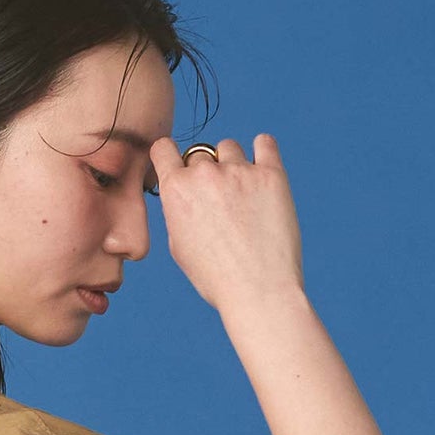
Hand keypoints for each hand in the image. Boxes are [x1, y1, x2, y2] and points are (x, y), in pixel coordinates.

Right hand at [149, 133, 304, 313]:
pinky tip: (262, 171)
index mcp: (176, 191)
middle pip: (199, 155)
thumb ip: (177, 211)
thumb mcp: (180, 248)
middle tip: (218, 204)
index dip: (168, 157)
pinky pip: (264, 143)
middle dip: (205, 174)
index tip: (179, 170)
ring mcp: (239, 171)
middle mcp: (205, 174)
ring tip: (242, 197)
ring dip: (232, 165)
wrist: (258, 291)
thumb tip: (183, 192)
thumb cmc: (216, 278)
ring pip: (229, 149)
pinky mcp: (271, 174)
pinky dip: (262, 151)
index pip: (163, 148)